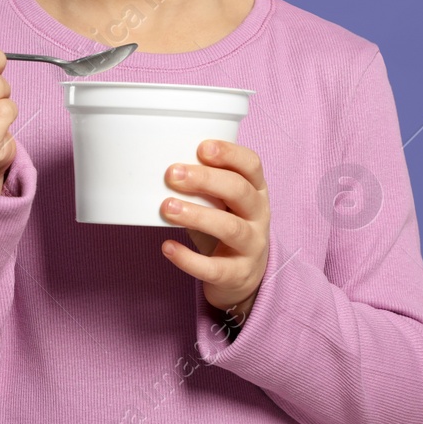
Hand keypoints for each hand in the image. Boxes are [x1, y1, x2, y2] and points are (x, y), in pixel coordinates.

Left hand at [160, 139, 270, 324]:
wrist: (245, 276)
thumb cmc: (226, 226)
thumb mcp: (223, 202)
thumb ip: (203, 185)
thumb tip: (163, 169)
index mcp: (256, 191)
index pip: (252, 165)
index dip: (229, 154)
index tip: (201, 147)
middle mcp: (259, 215)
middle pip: (239, 191)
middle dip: (205, 180)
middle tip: (172, 174)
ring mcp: (252, 246)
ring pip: (229, 227)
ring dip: (196, 215)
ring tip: (167, 208)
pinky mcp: (238, 274)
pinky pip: (215, 267)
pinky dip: (189, 258)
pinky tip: (168, 247)